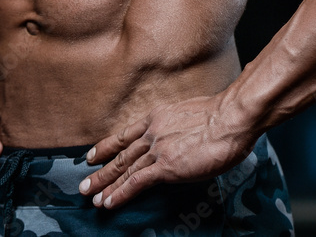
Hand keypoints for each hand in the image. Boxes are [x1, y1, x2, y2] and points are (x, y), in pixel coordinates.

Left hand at [77, 94, 252, 208]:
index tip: (92, 154)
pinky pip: (137, 182)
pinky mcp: (166, 167)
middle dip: (100, 170)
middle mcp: (152, 132)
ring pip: (124, 169)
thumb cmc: (222, 116)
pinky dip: (121, 194)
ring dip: (106, 185)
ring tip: (91, 196)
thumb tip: (182, 136)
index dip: (107, 146)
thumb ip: (179, 126)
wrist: (231, 118)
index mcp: (158, 117)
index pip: (126, 135)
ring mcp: (157, 150)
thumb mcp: (191, 113)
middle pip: (120, 154)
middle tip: (84, 183)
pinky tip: (110, 202)